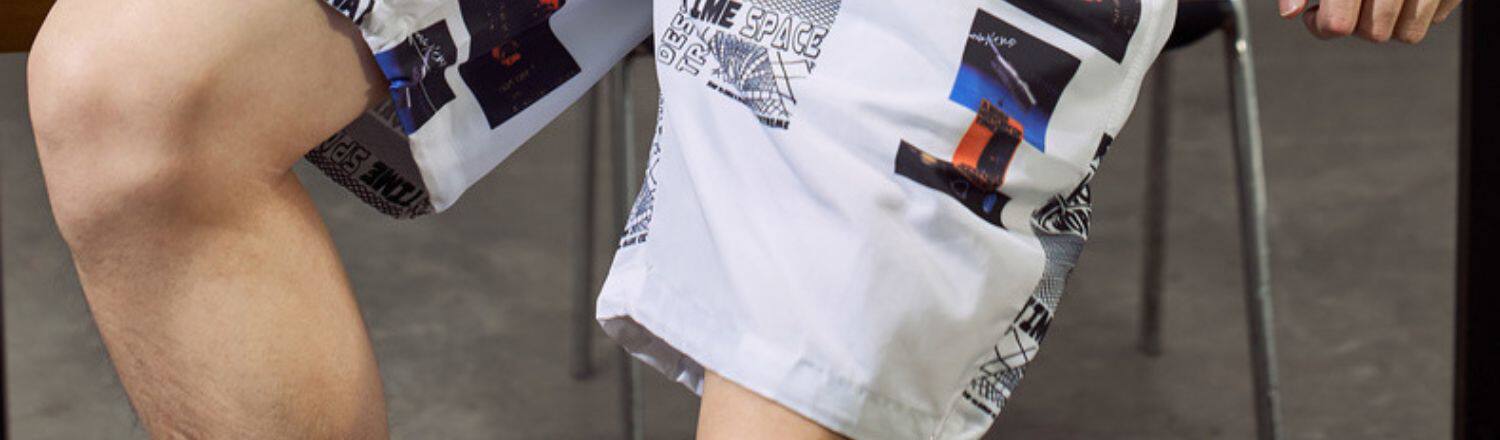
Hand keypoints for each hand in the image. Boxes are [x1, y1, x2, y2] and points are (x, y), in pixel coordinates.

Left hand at [1279, 0, 1461, 42]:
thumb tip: (1290, 13)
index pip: (1338, 24)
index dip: (1321, 24)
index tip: (1317, 11)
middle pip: (1373, 34)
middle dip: (1356, 23)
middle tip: (1350, 2)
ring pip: (1408, 34)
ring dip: (1390, 23)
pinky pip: (1436, 18)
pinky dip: (1420, 9)